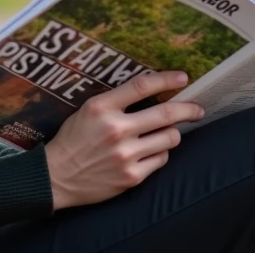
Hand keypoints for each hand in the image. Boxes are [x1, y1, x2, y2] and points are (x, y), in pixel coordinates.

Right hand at [44, 71, 203, 210]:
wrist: (56, 176)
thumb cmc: (73, 139)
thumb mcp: (88, 110)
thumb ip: (116, 101)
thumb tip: (152, 91)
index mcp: (102, 107)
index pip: (142, 86)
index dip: (167, 79)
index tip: (183, 77)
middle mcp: (116, 129)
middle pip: (166, 114)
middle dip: (188, 109)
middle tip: (198, 109)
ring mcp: (125, 155)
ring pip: (169, 138)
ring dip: (172, 133)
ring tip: (167, 133)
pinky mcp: (131, 176)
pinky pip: (161, 160)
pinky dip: (160, 154)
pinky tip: (151, 152)